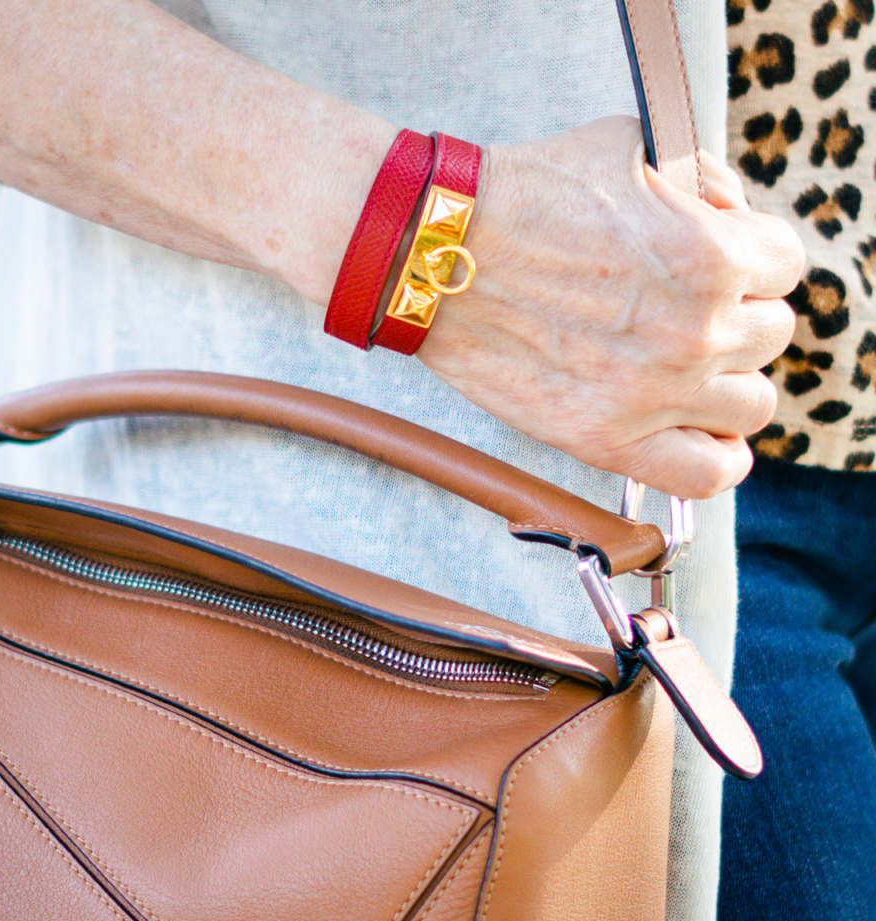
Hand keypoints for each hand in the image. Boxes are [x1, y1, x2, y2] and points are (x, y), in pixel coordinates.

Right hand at [419, 116, 804, 496]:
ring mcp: (654, 394)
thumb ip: (703, 180)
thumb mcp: (632, 144)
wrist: (435, 255)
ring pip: (751, 406)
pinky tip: (695, 431)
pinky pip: (707, 474)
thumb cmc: (525, 193)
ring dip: (724, 381)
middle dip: (732, 314)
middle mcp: (696, 332)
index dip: (747, 253)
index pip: (785, 265)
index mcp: (714, 254)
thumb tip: (731, 214)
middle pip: (769, 335)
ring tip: (681, 366)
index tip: (708, 258)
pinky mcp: (606, 440)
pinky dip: (714, 457)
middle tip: (678, 307)